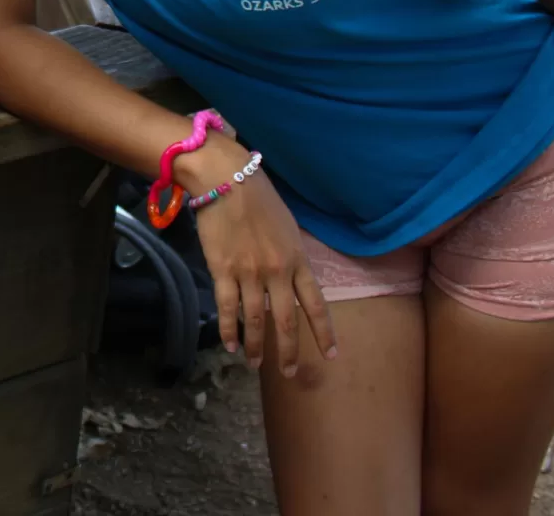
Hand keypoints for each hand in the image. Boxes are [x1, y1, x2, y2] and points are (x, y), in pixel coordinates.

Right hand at [174, 141, 335, 377]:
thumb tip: (292, 278)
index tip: (331, 355)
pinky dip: (229, 330)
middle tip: (290, 373)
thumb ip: (292, 256)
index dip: (324, 333)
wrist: (226, 180)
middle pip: (286, 321)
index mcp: (298, 260)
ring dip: (257, 346)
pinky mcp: (223, 271)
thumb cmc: (259, 197)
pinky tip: (230, 345)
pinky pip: (227, 308)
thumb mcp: (288, 227)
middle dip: (289, 351)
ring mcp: (249, 273)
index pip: (316, 305)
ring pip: (255, 320)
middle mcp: (277, 272)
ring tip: (256, 363)